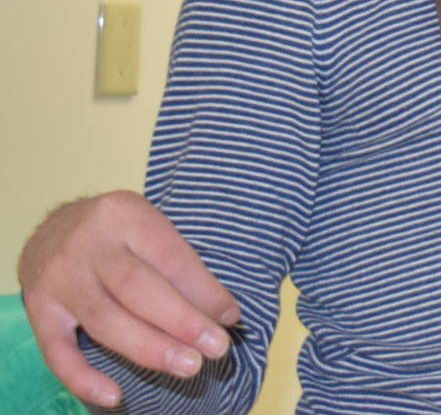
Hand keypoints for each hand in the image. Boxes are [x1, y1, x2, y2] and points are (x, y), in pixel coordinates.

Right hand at [17, 192, 239, 406]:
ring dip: (150, 349)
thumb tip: (222, 315)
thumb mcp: (149, 228)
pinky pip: (57, 352)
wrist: (53, 229)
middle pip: (138, 290)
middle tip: (217, 348)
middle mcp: (87, 246)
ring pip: (106, 321)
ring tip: (189, 367)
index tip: (230, 318)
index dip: (203, 291)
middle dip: (181, 322)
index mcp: (124, 215)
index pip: (170, 258)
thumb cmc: (118, 233)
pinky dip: (83, 378)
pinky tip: (115, 396)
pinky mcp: (39, 311)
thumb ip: (180, 265)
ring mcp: (59, 279)